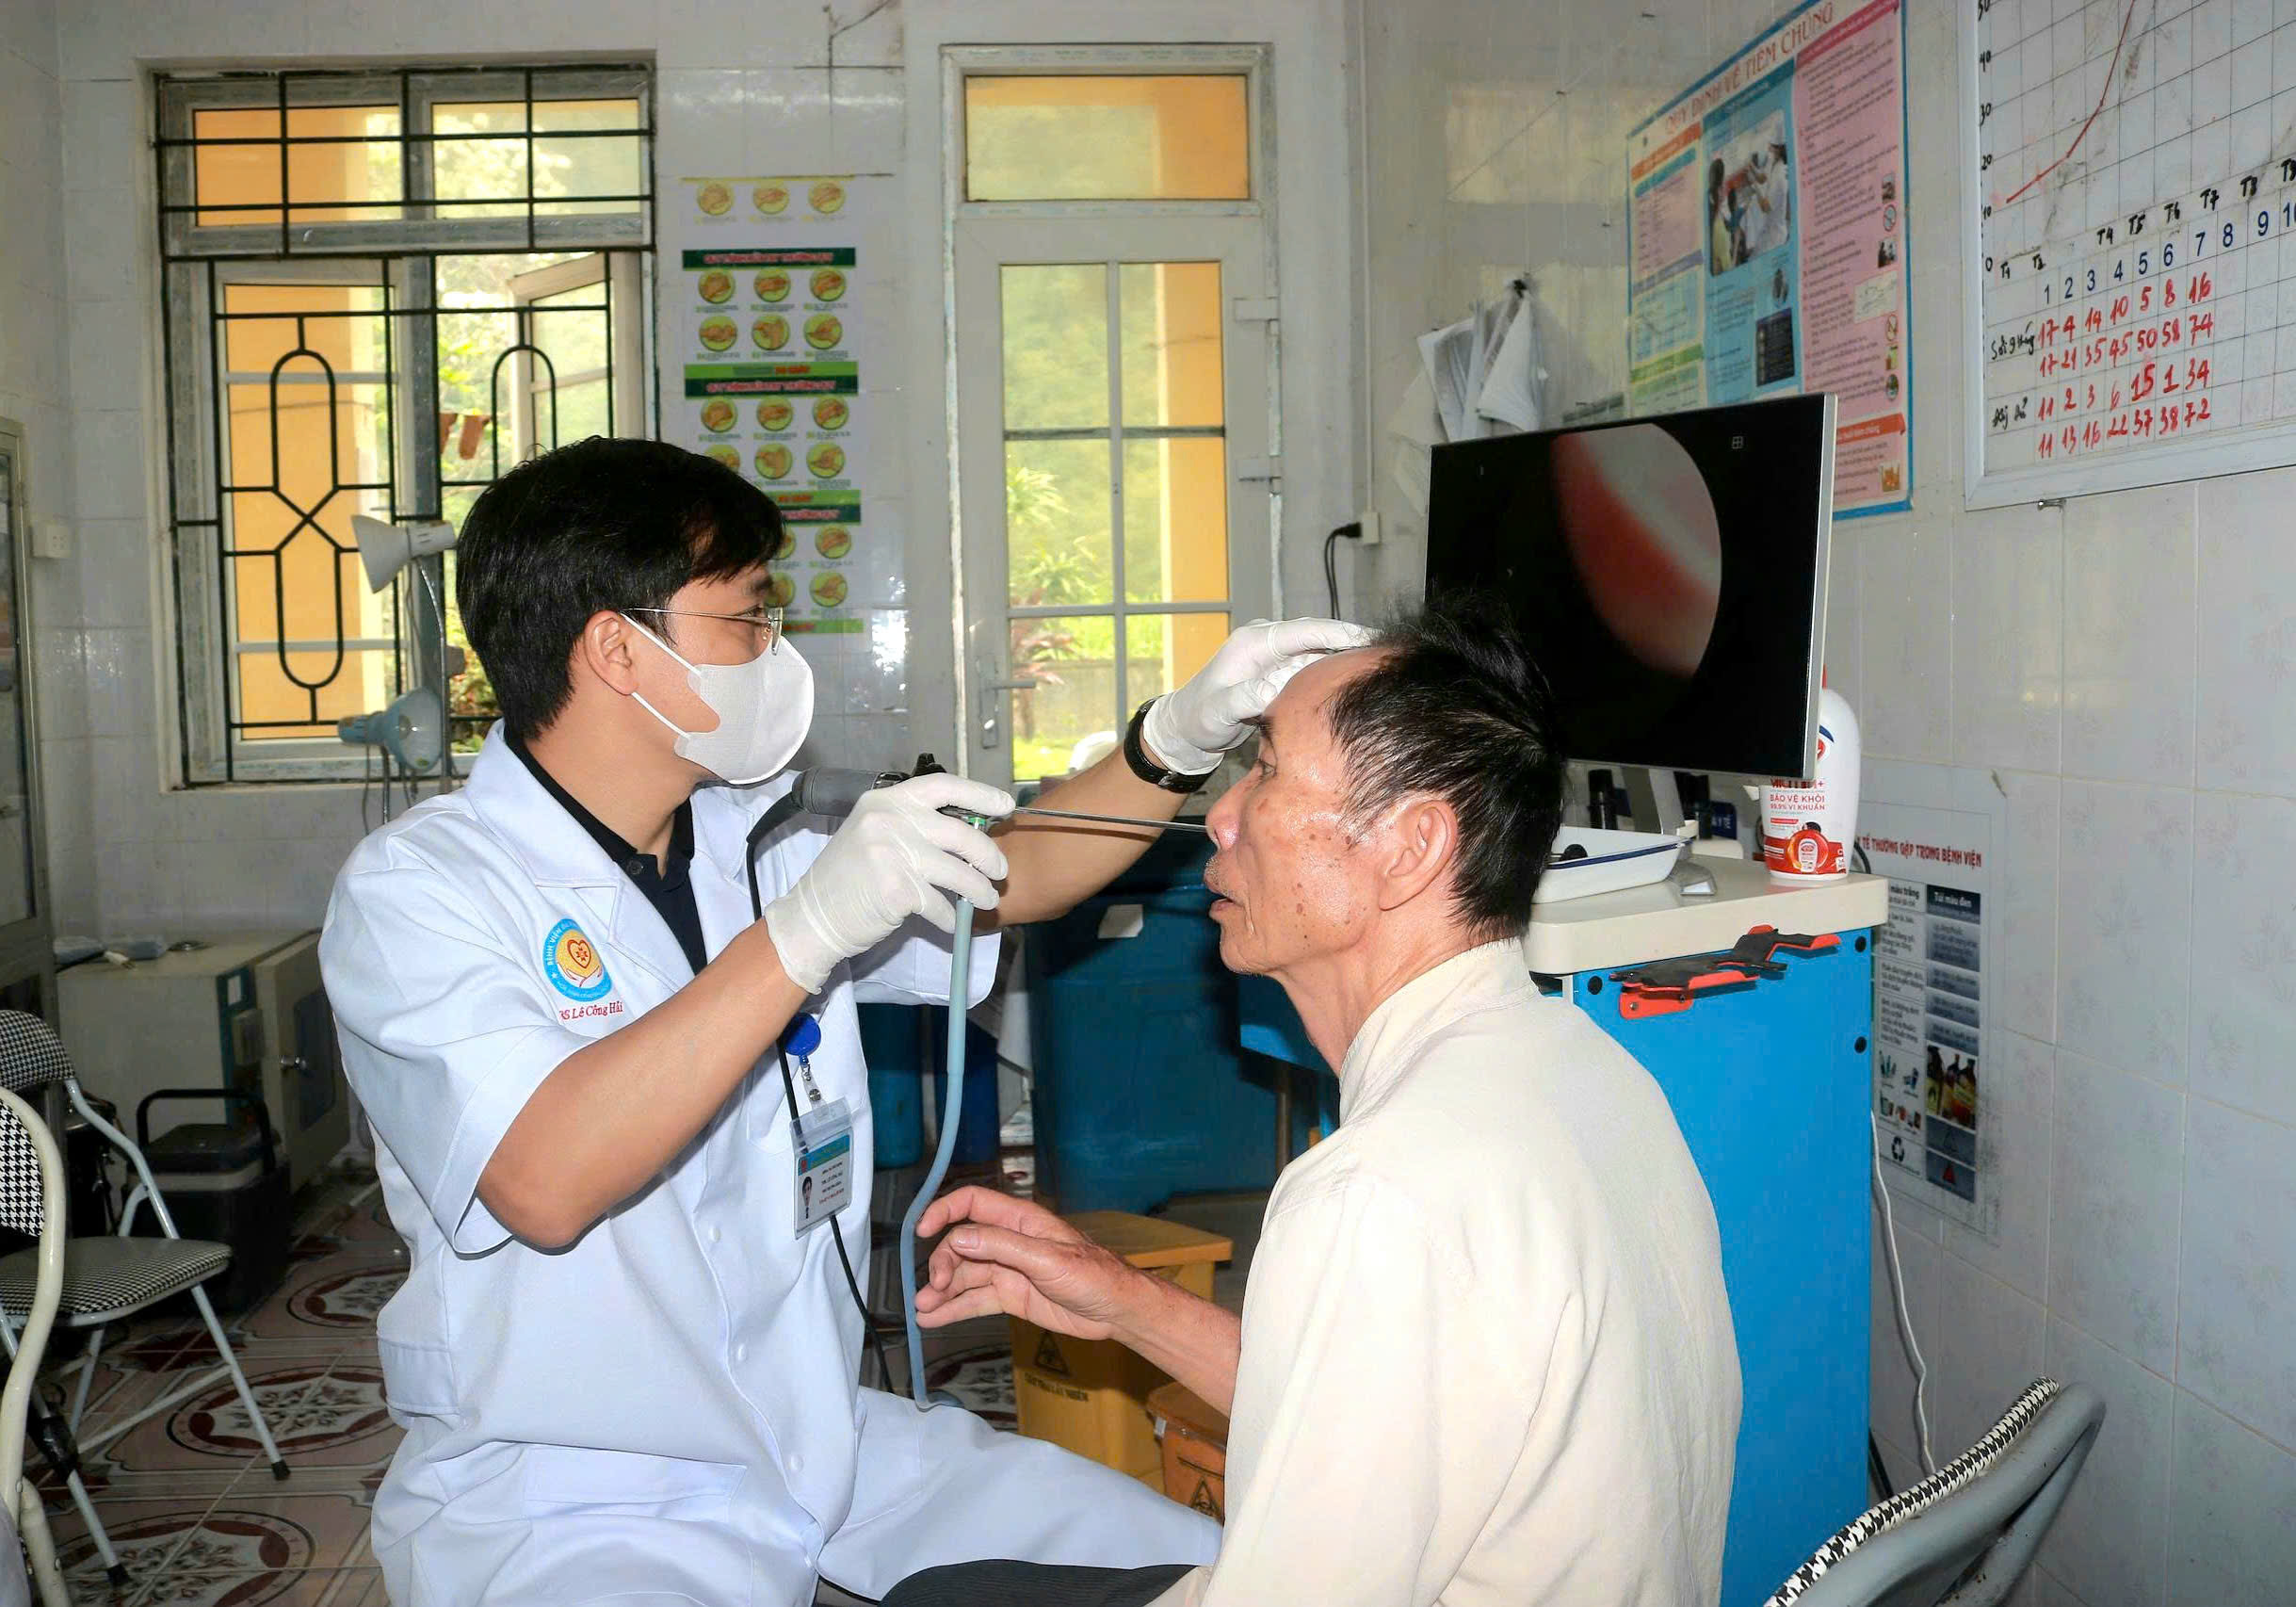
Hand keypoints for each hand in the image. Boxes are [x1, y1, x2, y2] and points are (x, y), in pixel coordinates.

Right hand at [763, 774, 1014, 992]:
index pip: (942, 786)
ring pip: (958, 872)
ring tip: (988, 900)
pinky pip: (940, 904)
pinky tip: (951, 922)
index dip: (979, 794)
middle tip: (1001, 871)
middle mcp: (889, 820)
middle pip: (960, 833)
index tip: (1005, 805)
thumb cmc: (847, 879)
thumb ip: (913, 826)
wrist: (812, 917)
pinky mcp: (898, 889)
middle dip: (988, 854)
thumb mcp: (874, 835)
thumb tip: (970, 831)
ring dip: (979, 890)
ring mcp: (893, 854)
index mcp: (885, 801)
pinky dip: (950, 917)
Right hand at [913, 1186, 1139, 1341]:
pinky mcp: (1011, 1296)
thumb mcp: (1047, 1258)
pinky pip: (976, 1300)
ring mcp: (1009, 1270)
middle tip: (932, 1289)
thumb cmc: (1093, 1275)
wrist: (1116, 1311)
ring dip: (941, 1290)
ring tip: (922, 1311)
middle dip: (942, 1263)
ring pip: (965, 1275)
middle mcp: (1009, 1242)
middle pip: (962, 1244)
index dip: (944, 1211)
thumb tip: (959, 1238)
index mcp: (1020, 1221)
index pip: (973, 1204)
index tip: (921, 1231)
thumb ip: (1002, 1246)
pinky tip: (933, 1320)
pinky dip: (954, 1309)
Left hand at [1143, 617, 1373, 772]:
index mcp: (1253, 644)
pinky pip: (1311, 668)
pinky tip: (1352, 682)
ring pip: (1317, 652)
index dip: (1337, 632)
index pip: (1303, 631)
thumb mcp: (1218, 712)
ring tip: (1377, 665)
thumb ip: (1245, 698)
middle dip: (1349, 641)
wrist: (1186, 730)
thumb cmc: (1198, 720)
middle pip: (1317, 636)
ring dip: (1343, 657)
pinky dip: (1330, 672)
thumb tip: (1275, 688)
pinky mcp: (1278, 673)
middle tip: (1384, 651)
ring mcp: (1273, 657)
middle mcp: (1266, 644)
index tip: (1368, 637)